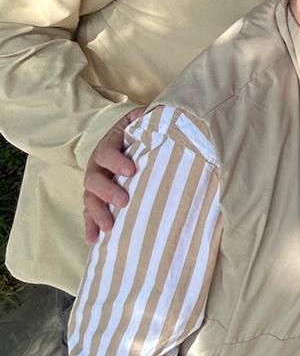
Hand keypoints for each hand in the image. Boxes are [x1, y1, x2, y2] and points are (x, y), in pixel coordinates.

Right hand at [83, 110, 143, 243]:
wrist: (121, 140)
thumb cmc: (135, 133)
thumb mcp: (138, 122)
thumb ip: (145, 119)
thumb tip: (153, 114)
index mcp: (107, 146)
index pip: (107, 153)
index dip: (116, 162)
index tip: (131, 171)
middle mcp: (96, 166)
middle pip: (94, 179)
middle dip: (108, 191)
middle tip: (123, 201)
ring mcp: (94, 184)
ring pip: (89, 199)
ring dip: (97, 214)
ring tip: (109, 228)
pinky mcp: (95, 198)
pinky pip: (89, 213)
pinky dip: (90, 227)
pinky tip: (93, 241)